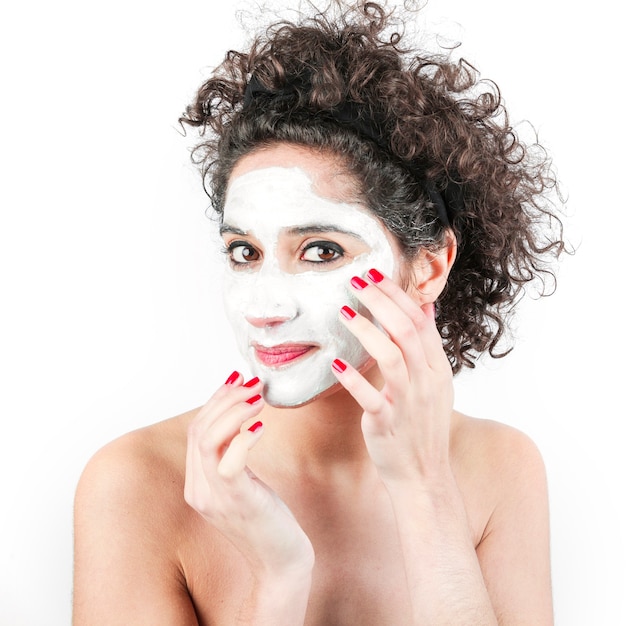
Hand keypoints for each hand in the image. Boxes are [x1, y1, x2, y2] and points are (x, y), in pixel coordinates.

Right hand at [184, 373, 313, 575]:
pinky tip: (262, 427)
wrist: (281, 561)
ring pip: (208, 440)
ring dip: (233, 411)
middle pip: (199, 430)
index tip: (237, 379)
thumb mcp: (244, 480)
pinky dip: (243, 438)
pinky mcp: (237, 501)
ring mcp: (214, 498)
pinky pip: (228, 463)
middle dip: (225, 399)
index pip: (196, 430)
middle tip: (252, 383)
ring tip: (258, 397)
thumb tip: (238, 407)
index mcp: (197, 483)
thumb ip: (233, 450)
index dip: (216, 400)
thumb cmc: (267, 517)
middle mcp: (198, 490)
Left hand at [332, 269, 453, 484]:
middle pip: (406, 332)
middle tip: (357, 280)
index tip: (375, 275)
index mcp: (438, 370)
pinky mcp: (387, 424)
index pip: (420, 322)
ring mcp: (408, 403)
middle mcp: (426, 382)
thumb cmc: (423, 426)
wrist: (424, 476)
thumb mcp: (436, 384)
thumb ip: (429, 347)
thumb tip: (426, 308)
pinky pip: (370, 397)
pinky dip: (353, 379)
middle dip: (381, 302)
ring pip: (391, 357)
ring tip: (343, 312)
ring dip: (366, 331)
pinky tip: (335, 363)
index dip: (397, 296)